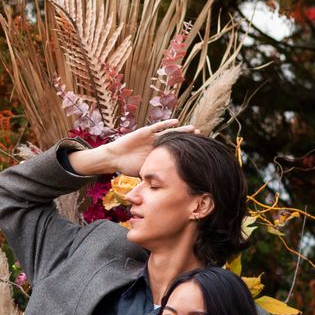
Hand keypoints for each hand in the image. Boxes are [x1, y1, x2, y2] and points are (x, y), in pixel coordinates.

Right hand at [64, 119, 195, 178]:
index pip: (174, 151)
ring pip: (169, 133)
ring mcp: (151, 137)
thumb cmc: (126, 166)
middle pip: (175, 140)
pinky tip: (176, 122)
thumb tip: (165, 192)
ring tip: (193, 128)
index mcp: (157, 153)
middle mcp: (156, 144)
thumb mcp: (144, 173)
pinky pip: (157, 127)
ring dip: (181, 131)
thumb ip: (154, 178)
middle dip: (187, 138)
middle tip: (201, 137)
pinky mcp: (144, 132)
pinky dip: (166, 124)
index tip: (198, 150)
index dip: (184, 150)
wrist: (113, 158)